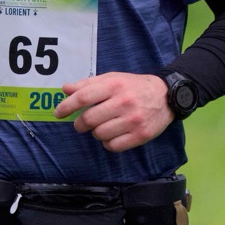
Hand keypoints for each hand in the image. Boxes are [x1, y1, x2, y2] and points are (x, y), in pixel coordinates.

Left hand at [55, 72, 172, 152]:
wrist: (166, 96)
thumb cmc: (133, 86)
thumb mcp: (112, 78)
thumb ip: (88, 84)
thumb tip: (65, 89)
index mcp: (114, 85)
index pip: (83, 97)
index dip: (67, 106)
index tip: (58, 113)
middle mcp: (123, 102)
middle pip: (88, 119)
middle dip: (80, 124)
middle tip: (81, 123)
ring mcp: (133, 120)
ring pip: (99, 134)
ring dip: (96, 132)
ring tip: (104, 125)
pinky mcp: (140, 135)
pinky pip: (113, 146)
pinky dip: (108, 142)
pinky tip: (113, 134)